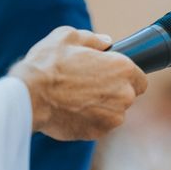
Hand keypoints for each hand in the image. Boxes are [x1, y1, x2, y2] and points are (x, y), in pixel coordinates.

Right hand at [9, 27, 146, 139]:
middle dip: (114, 91)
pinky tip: (72, 110)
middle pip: (128, 96)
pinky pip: (100, 125)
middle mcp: (124, 95)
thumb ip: (93, 38)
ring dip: (103, 107)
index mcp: (123, 69)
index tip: (113, 76)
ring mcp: (112, 117)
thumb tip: (106, 42)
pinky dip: (90, 120)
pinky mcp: (98, 133)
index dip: (128, 77)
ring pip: (114, 112)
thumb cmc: (48, 64)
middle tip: (90, 84)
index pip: (141, 78)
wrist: (29, 97)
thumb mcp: (68, 36)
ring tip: (78, 98)